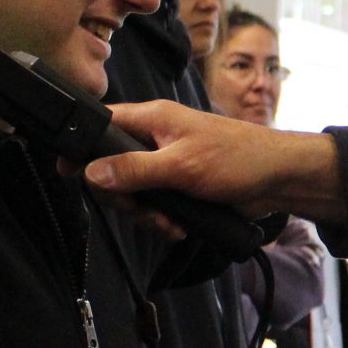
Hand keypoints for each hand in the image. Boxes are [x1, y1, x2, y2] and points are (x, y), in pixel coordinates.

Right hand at [82, 100, 345, 224]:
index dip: (82, 148)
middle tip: (138, 208)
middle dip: (122, 196)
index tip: (69, 172)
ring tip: (168, 224)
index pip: (101, 124)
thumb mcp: (180, 166)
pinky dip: (162, 220)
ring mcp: (165, 164)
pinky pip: (154, 206)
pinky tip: (178, 228)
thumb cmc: (237, 159)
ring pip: (132, 193)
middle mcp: (154, 139)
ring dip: (145, 215)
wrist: (278, 181)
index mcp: (151, 119)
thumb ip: (134, 169)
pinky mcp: (178, 187)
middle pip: (110, 168)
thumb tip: (91, 172)